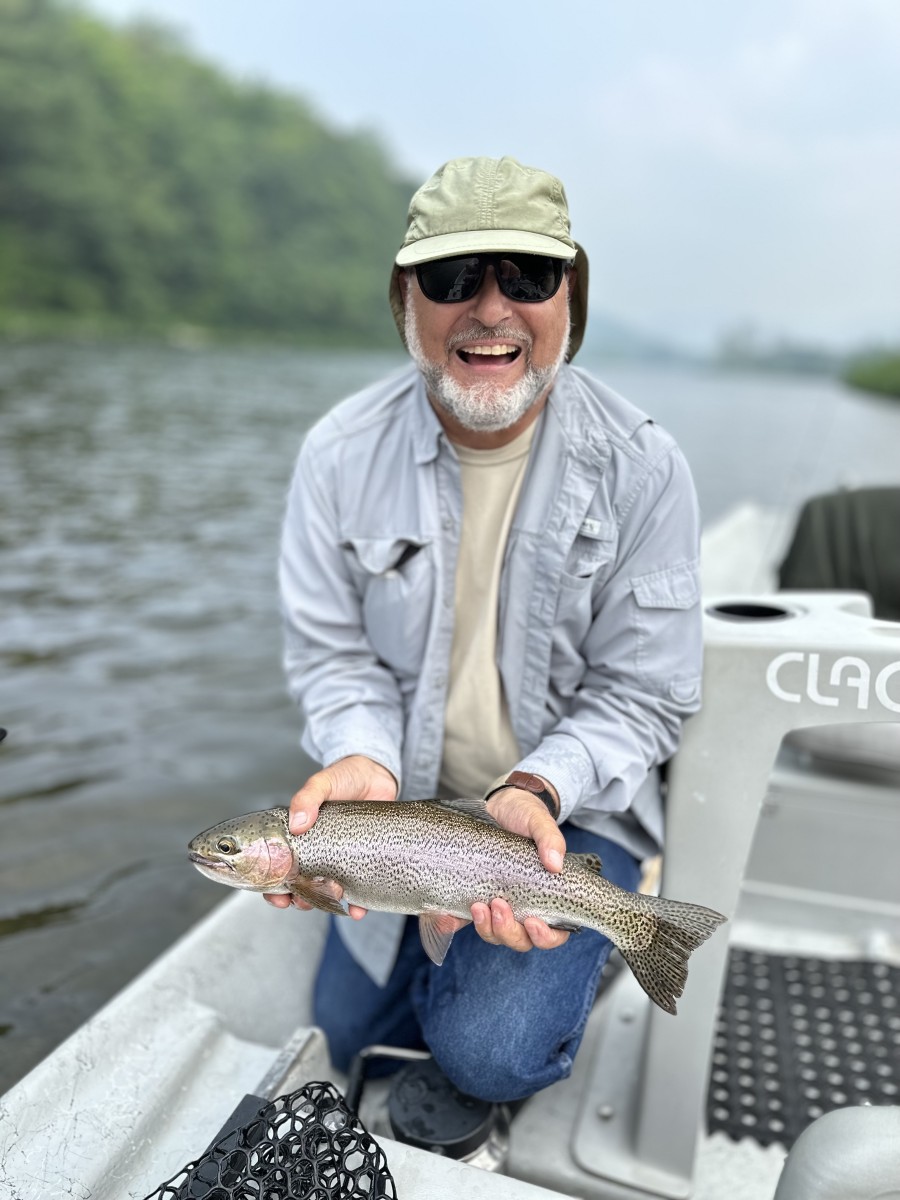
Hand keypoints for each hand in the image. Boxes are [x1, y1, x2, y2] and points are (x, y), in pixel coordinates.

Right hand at [263, 755, 396, 917]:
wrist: (378, 773)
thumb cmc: (344, 777)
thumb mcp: (321, 783)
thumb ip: (307, 798)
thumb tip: (297, 823)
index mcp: (299, 837)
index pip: (278, 866)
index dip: (273, 886)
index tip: (276, 895)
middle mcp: (317, 852)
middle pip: (300, 885)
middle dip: (298, 899)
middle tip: (301, 900)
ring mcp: (340, 858)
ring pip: (326, 892)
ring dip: (324, 902)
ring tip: (331, 898)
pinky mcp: (363, 861)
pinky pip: (358, 890)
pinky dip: (357, 905)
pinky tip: (357, 910)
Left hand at [470, 783, 569, 952]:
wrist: (497, 806)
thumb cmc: (525, 817)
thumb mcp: (539, 821)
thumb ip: (550, 839)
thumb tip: (554, 864)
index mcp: (547, 898)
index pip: (554, 933)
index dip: (545, 937)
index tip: (532, 921)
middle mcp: (522, 908)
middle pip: (520, 940)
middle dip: (509, 931)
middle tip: (498, 904)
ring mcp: (496, 906)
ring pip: (494, 935)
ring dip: (486, 928)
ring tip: (478, 905)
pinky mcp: (471, 898)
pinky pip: (461, 921)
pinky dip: (453, 924)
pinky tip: (447, 915)